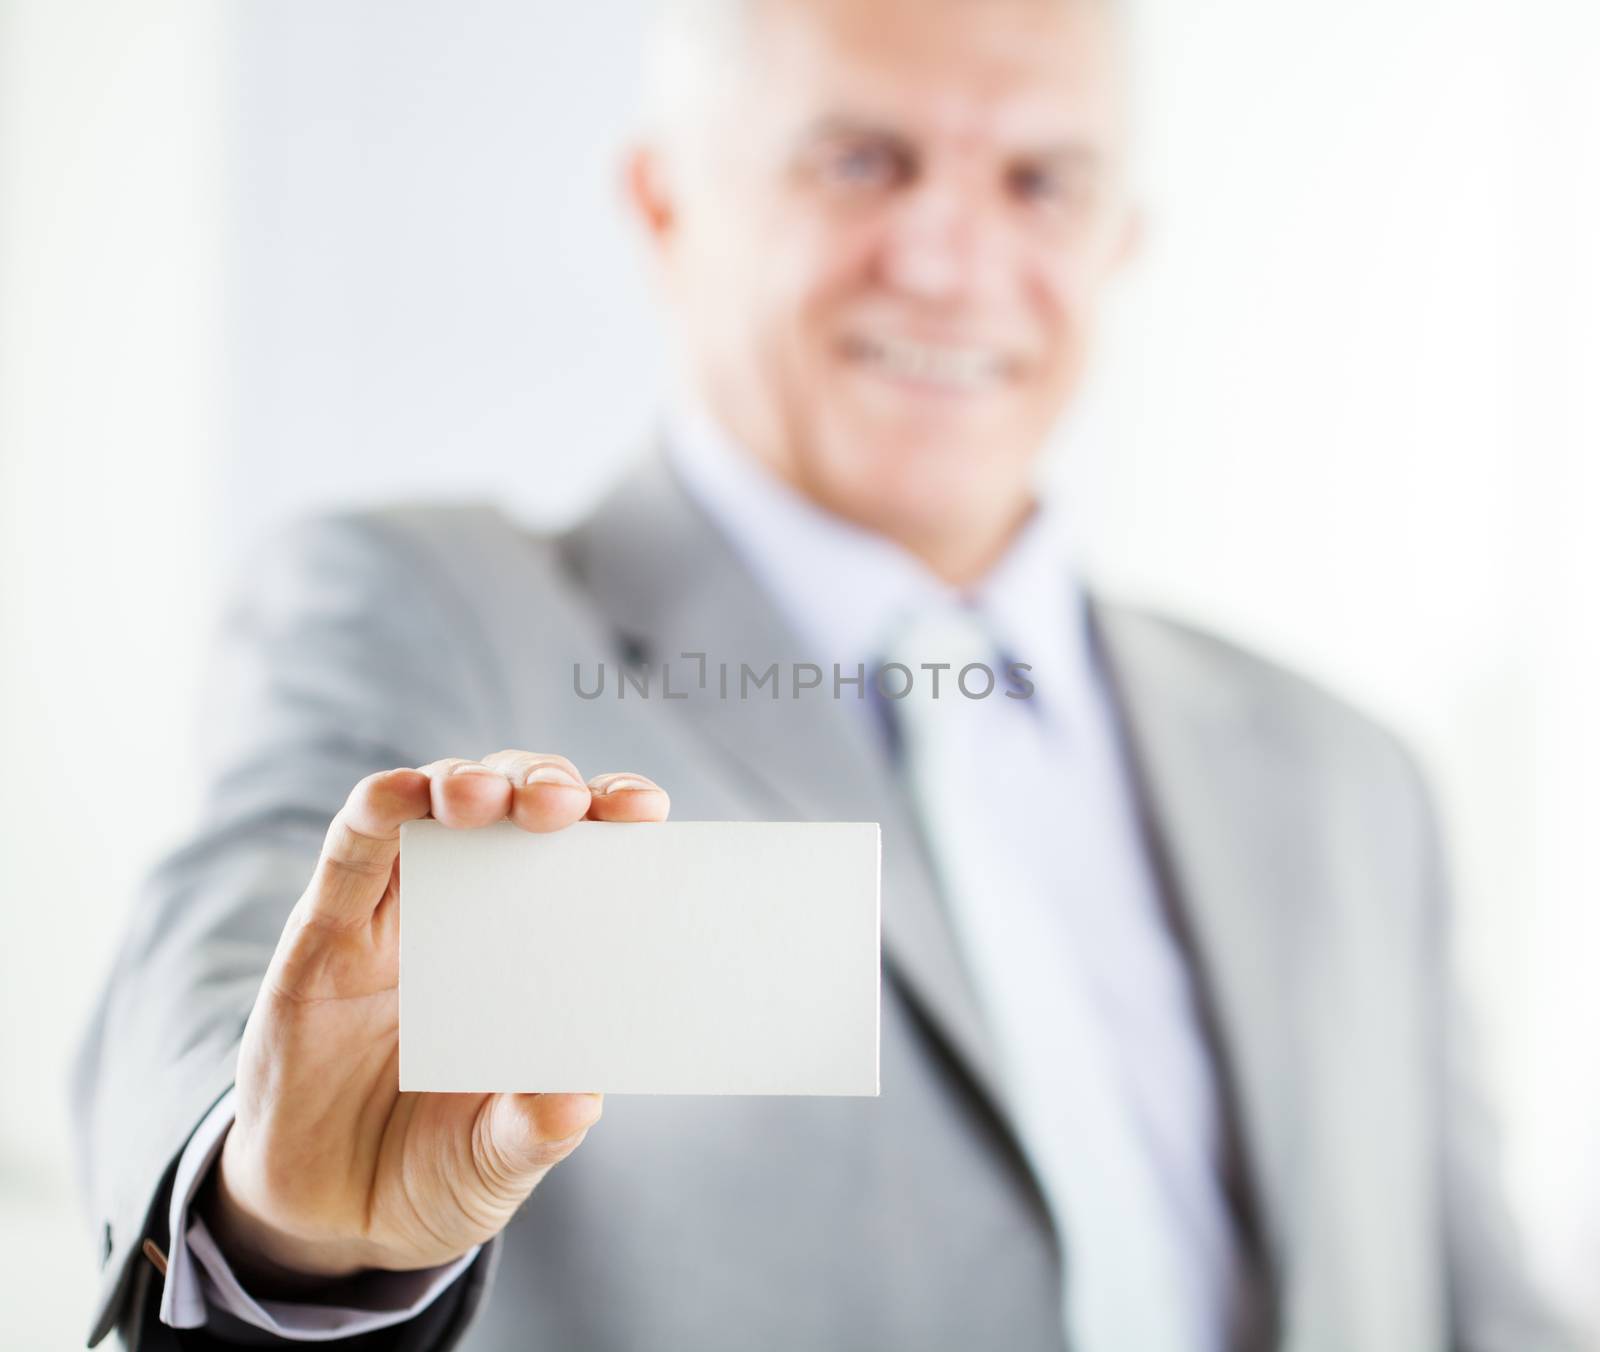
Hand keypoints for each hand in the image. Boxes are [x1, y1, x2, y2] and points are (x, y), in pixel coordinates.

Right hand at [201, 752, 669, 1289]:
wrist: (330, 1219)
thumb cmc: (439, 1167)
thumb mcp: (499, 1160)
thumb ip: (535, 1128)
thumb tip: (577, 1098)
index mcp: (538, 951)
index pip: (584, 856)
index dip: (614, 818)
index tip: (646, 813)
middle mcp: (474, 914)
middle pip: (514, 807)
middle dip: (543, 785)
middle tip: (565, 804)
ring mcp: (397, 915)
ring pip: (436, 805)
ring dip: (469, 783)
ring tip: (489, 800)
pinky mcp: (324, 929)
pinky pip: (350, 848)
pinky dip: (379, 807)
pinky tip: (402, 795)